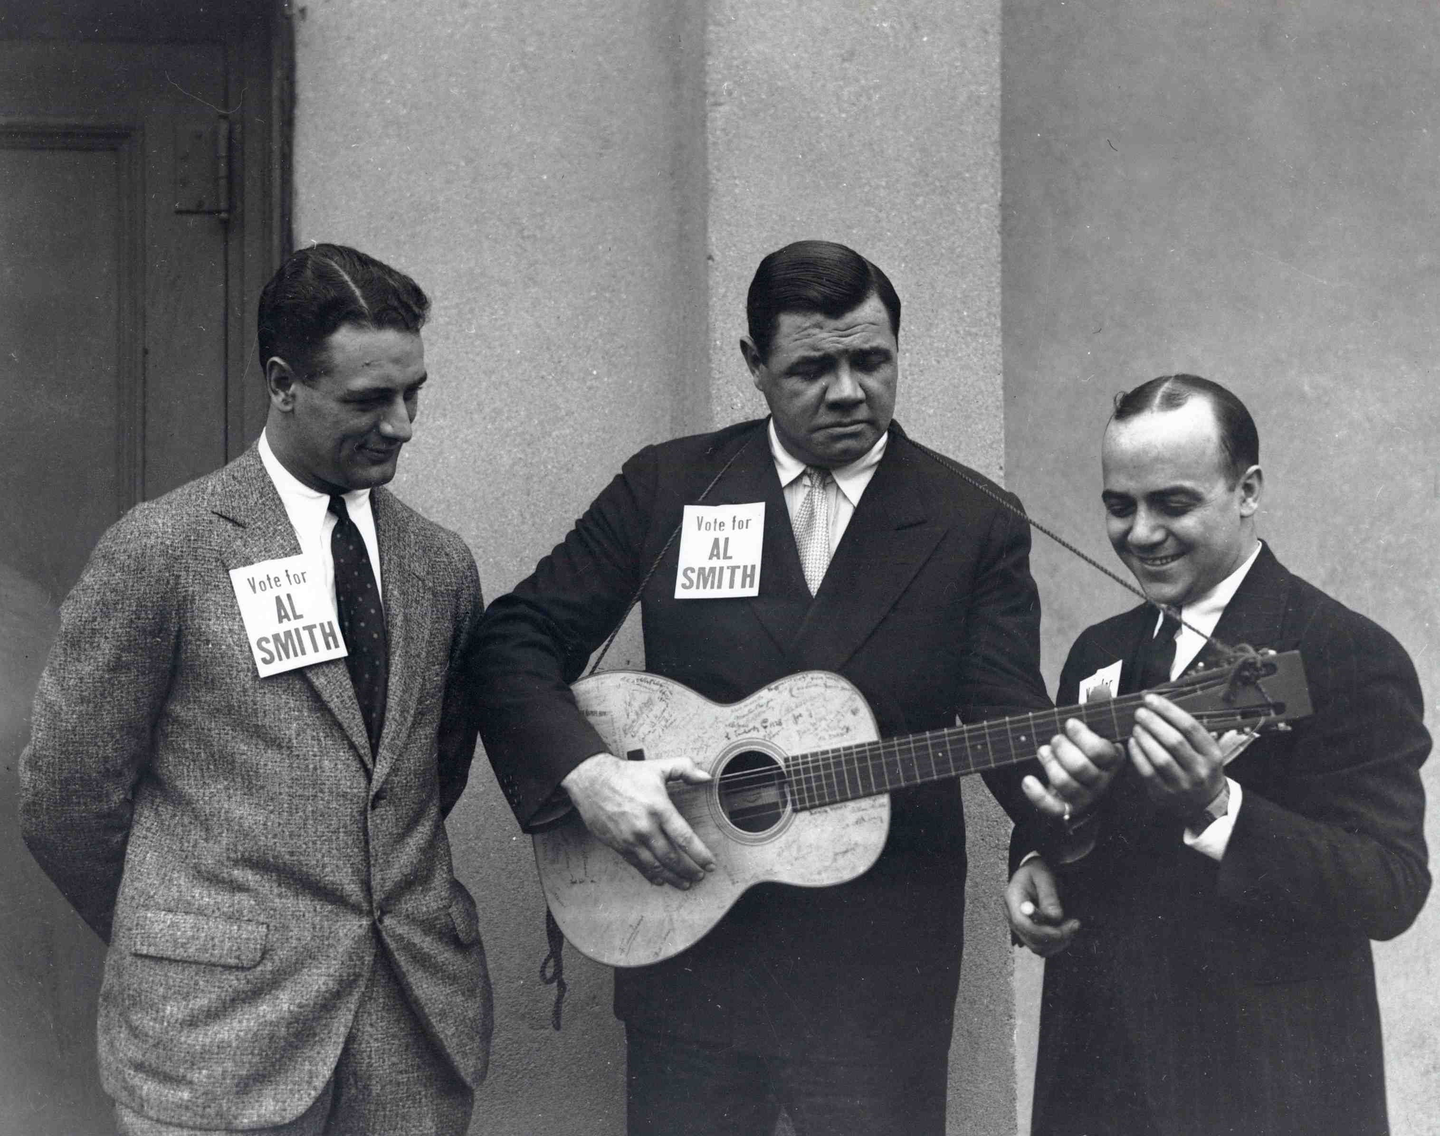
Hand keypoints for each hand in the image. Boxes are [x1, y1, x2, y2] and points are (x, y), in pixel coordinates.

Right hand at [561, 753, 715, 888]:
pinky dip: (650, 875)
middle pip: (672, 857)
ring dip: (672, 878)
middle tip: (699, 876)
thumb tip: (706, 777)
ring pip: (656, 866)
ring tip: (685, 883)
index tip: (709, 864)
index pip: (684, 838)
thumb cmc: (626, 774)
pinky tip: (659, 879)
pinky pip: (637, 865)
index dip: (699, 854)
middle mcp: (645, 827)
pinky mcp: (618, 845)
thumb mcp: (658, 767)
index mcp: (659, 808)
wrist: (591, 781)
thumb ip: (685, 769)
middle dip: (688, 870)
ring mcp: (631, 839)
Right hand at [1006, 857, 1079, 956]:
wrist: (1033, 874)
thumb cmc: (1038, 872)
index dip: (1042, 931)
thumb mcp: (1044, 877)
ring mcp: (1019, 926)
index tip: (1063, 930)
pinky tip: (1066, 932)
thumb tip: (1055, 917)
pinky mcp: (1028, 933)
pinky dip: (1056, 944)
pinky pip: (1041, 947)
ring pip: (1037, 947)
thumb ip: (1049, 896)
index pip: (1022, 923)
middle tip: (1075, 924)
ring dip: (1057, 943)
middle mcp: (1012, 916)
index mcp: (1012, 898)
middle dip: (1055, 937)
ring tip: (1072, 926)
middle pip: (1030, 938)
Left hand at [1021, 717, 1123, 821]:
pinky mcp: (1067, 810)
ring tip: (1043, 751)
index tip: (1069, 723)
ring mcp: (1085, 798)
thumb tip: (1100, 689)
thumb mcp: (1096, 729)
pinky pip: (1052, 808)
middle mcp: (1102, 782)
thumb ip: (1098, 708)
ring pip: (1065, 783)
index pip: (1100, 750)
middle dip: (1062, 749)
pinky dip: (1037, 795)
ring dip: (1049, 764)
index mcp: (1113, 760)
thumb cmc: (1087, 749)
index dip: (1082, 736)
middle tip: (1055, 739)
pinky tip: (1027, 780)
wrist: (1083, 782)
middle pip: (1080, 767)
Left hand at [1128, 694, 1226, 816]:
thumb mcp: (1206, 750)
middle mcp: (1200, 770)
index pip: (1190, 727)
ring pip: (1160, 758)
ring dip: (1145, 738)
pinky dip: (1138, 755)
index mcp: (1212, 754)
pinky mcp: (1165, 795)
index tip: (1151, 699)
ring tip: (1136, 726)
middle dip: (1153, 722)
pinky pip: (1148, 772)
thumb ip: (1187, 730)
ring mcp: (1183, 784)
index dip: (1168, 710)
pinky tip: (1133, 743)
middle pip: (1174, 741)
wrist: (1206, 804)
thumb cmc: (1201, 768)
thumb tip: (1158, 703)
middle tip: (1140, 712)